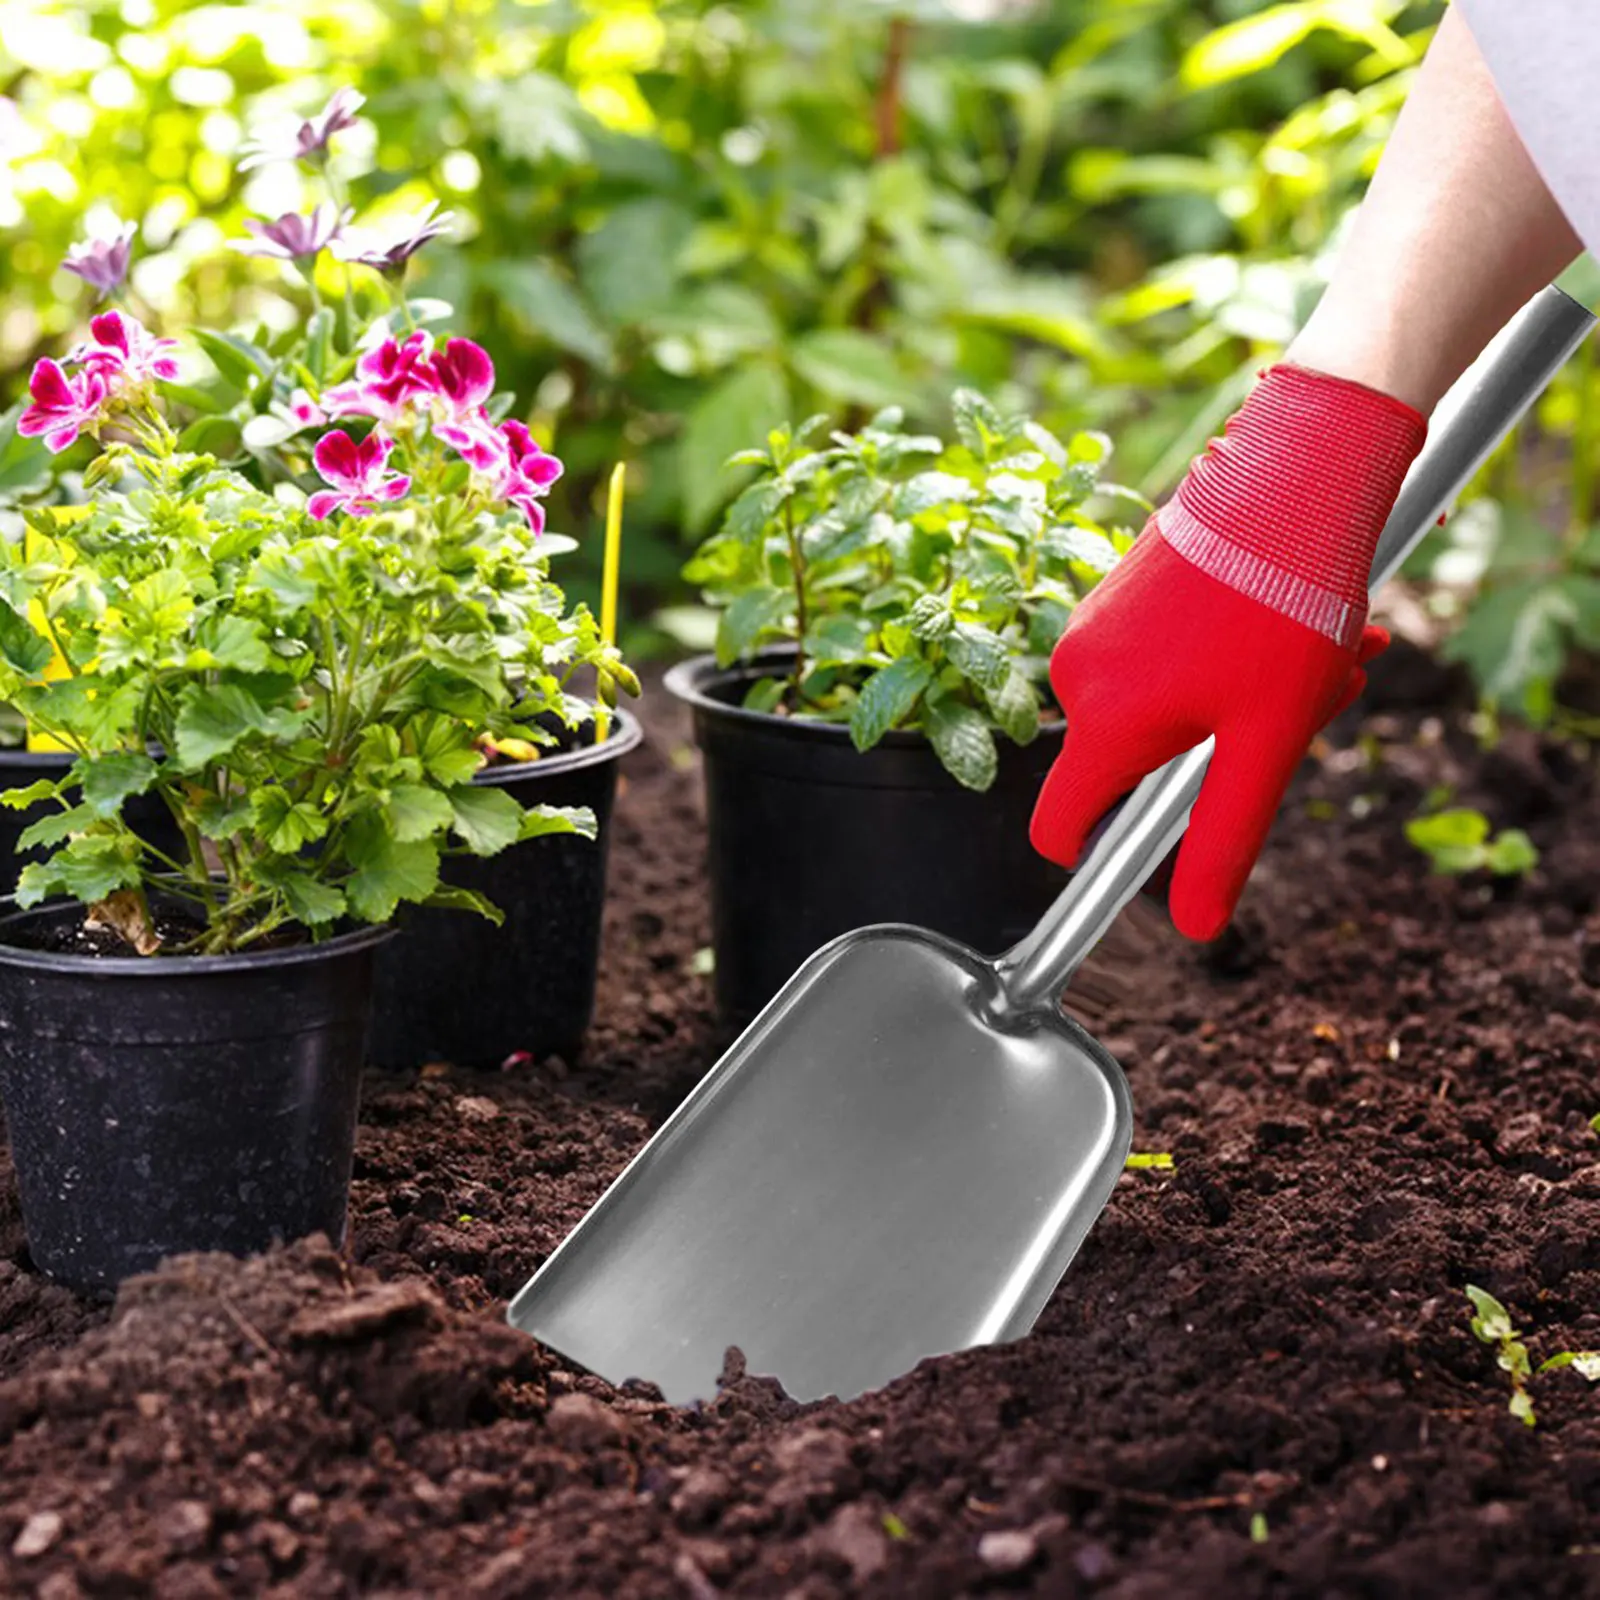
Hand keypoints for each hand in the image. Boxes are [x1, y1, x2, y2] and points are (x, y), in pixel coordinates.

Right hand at [1029, 364, 1425, 940]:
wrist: (1292, 466)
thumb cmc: (1281, 604)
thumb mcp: (1267, 740)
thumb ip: (1222, 839)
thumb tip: (1195, 927)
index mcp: (1104, 723)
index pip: (1058, 825)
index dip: (1089, 857)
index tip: (1124, 858)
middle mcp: (1079, 675)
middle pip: (1137, 758)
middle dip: (1218, 749)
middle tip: (1304, 705)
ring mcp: (1093, 625)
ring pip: (1161, 701)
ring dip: (1238, 695)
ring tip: (1318, 651)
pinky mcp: (1116, 588)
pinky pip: (1160, 651)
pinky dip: (1223, 651)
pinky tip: (1292, 616)